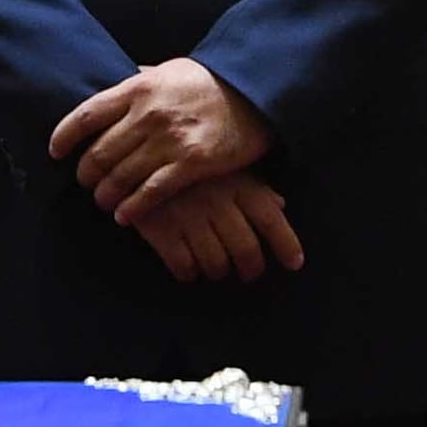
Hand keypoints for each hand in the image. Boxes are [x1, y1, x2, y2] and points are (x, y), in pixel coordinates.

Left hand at [52, 57, 274, 218]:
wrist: (254, 90)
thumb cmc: (209, 81)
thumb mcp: (169, 69)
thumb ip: (140, 78)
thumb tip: (117, 74)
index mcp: (138, 87)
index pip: (87, 114)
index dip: (65, 136)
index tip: (56, 152)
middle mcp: (148, 114)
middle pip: (100, 152)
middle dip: (86, 174)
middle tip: (85, 184)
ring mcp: (170, 139)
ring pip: (121, 176)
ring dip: (106, 195)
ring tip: (102, 203)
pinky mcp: (192, 163)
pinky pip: (151, 192)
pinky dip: (132, 207)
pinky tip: (124, 216)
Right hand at [131, 171, 305, 283]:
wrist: (132, 152)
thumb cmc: (188, 160)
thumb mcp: (225, 165)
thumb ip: (254, 186)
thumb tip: (281, 205)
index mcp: (237, 183)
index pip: (270, 219)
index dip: (286, 245)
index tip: (295, 263)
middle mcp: (217, 202)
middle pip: (246, 250)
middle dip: (251, 269)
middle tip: (248, 274)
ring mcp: (188, 216)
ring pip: (216, 264)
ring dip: (218, 272)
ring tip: (215, 268)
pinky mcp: (161, 229)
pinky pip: (183, 266)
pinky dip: (189, 274)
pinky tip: (188, 268)